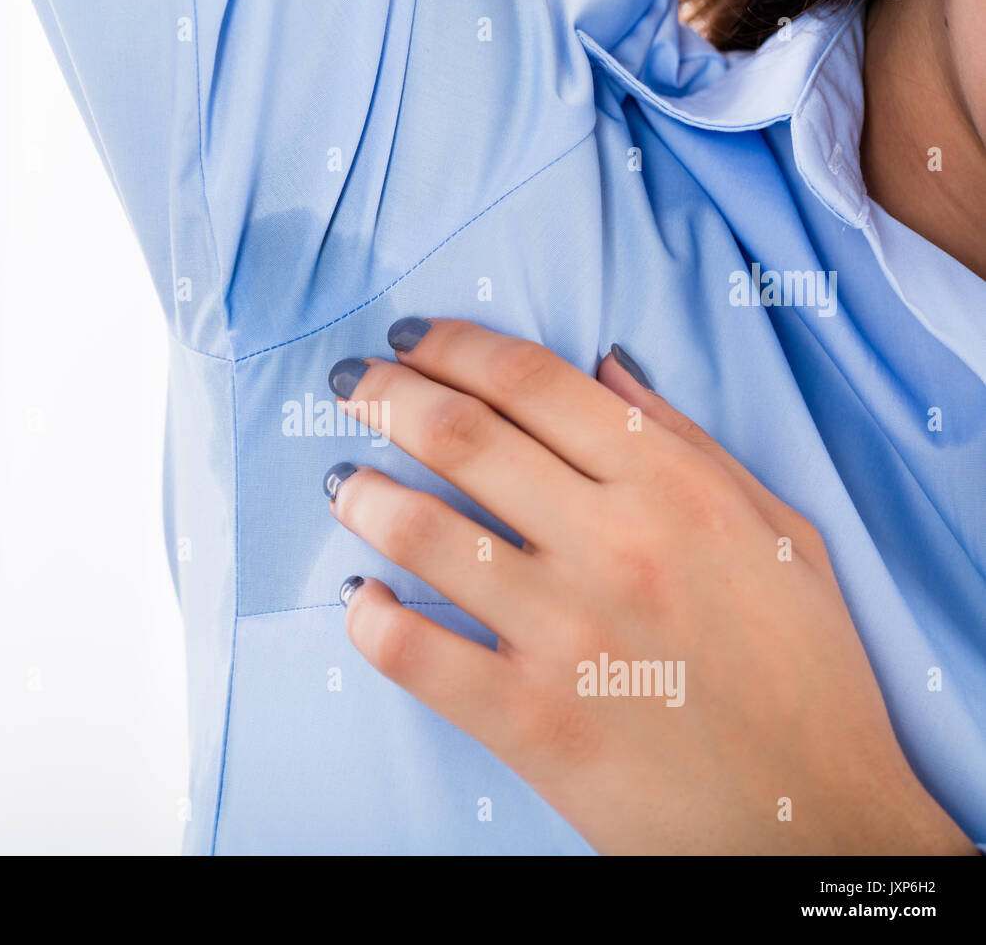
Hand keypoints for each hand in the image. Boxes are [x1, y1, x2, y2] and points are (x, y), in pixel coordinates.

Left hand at [324, 318, 975, 853]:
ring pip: (420, 530)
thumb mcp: (778, 533)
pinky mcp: (528, 720)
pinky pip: (412, 651)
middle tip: (350, 388)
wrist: (816, 820)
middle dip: (384, 395)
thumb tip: (606, 368)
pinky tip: (357, 597)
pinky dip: (366, 616)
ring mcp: (563, 633)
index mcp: (673, 488)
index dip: (452, 345)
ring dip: (363, 493)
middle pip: (460, 434)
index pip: (531, 381)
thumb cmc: (804, 675)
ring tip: (344, 482)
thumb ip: (689, 442)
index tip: (412, 341)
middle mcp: (612, 544)